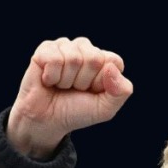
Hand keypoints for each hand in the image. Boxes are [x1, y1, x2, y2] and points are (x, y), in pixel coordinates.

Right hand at [7, 37, 133, 158]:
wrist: (47, 120)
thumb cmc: (77, 112)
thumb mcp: (106, 108)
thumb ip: (121, 91)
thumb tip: (111, 68)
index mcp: (105, 61)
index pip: (114, 61)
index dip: (102, 81)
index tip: (93, 91)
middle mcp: (86, 50)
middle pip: (94, 58)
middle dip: (84, 81)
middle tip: (75, 88)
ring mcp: (66, 47)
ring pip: (73, 58)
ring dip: (66, 80)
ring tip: (62, 85)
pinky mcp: (45, 49)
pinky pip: (54, 59)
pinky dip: (51, 76)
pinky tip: (49, 80)